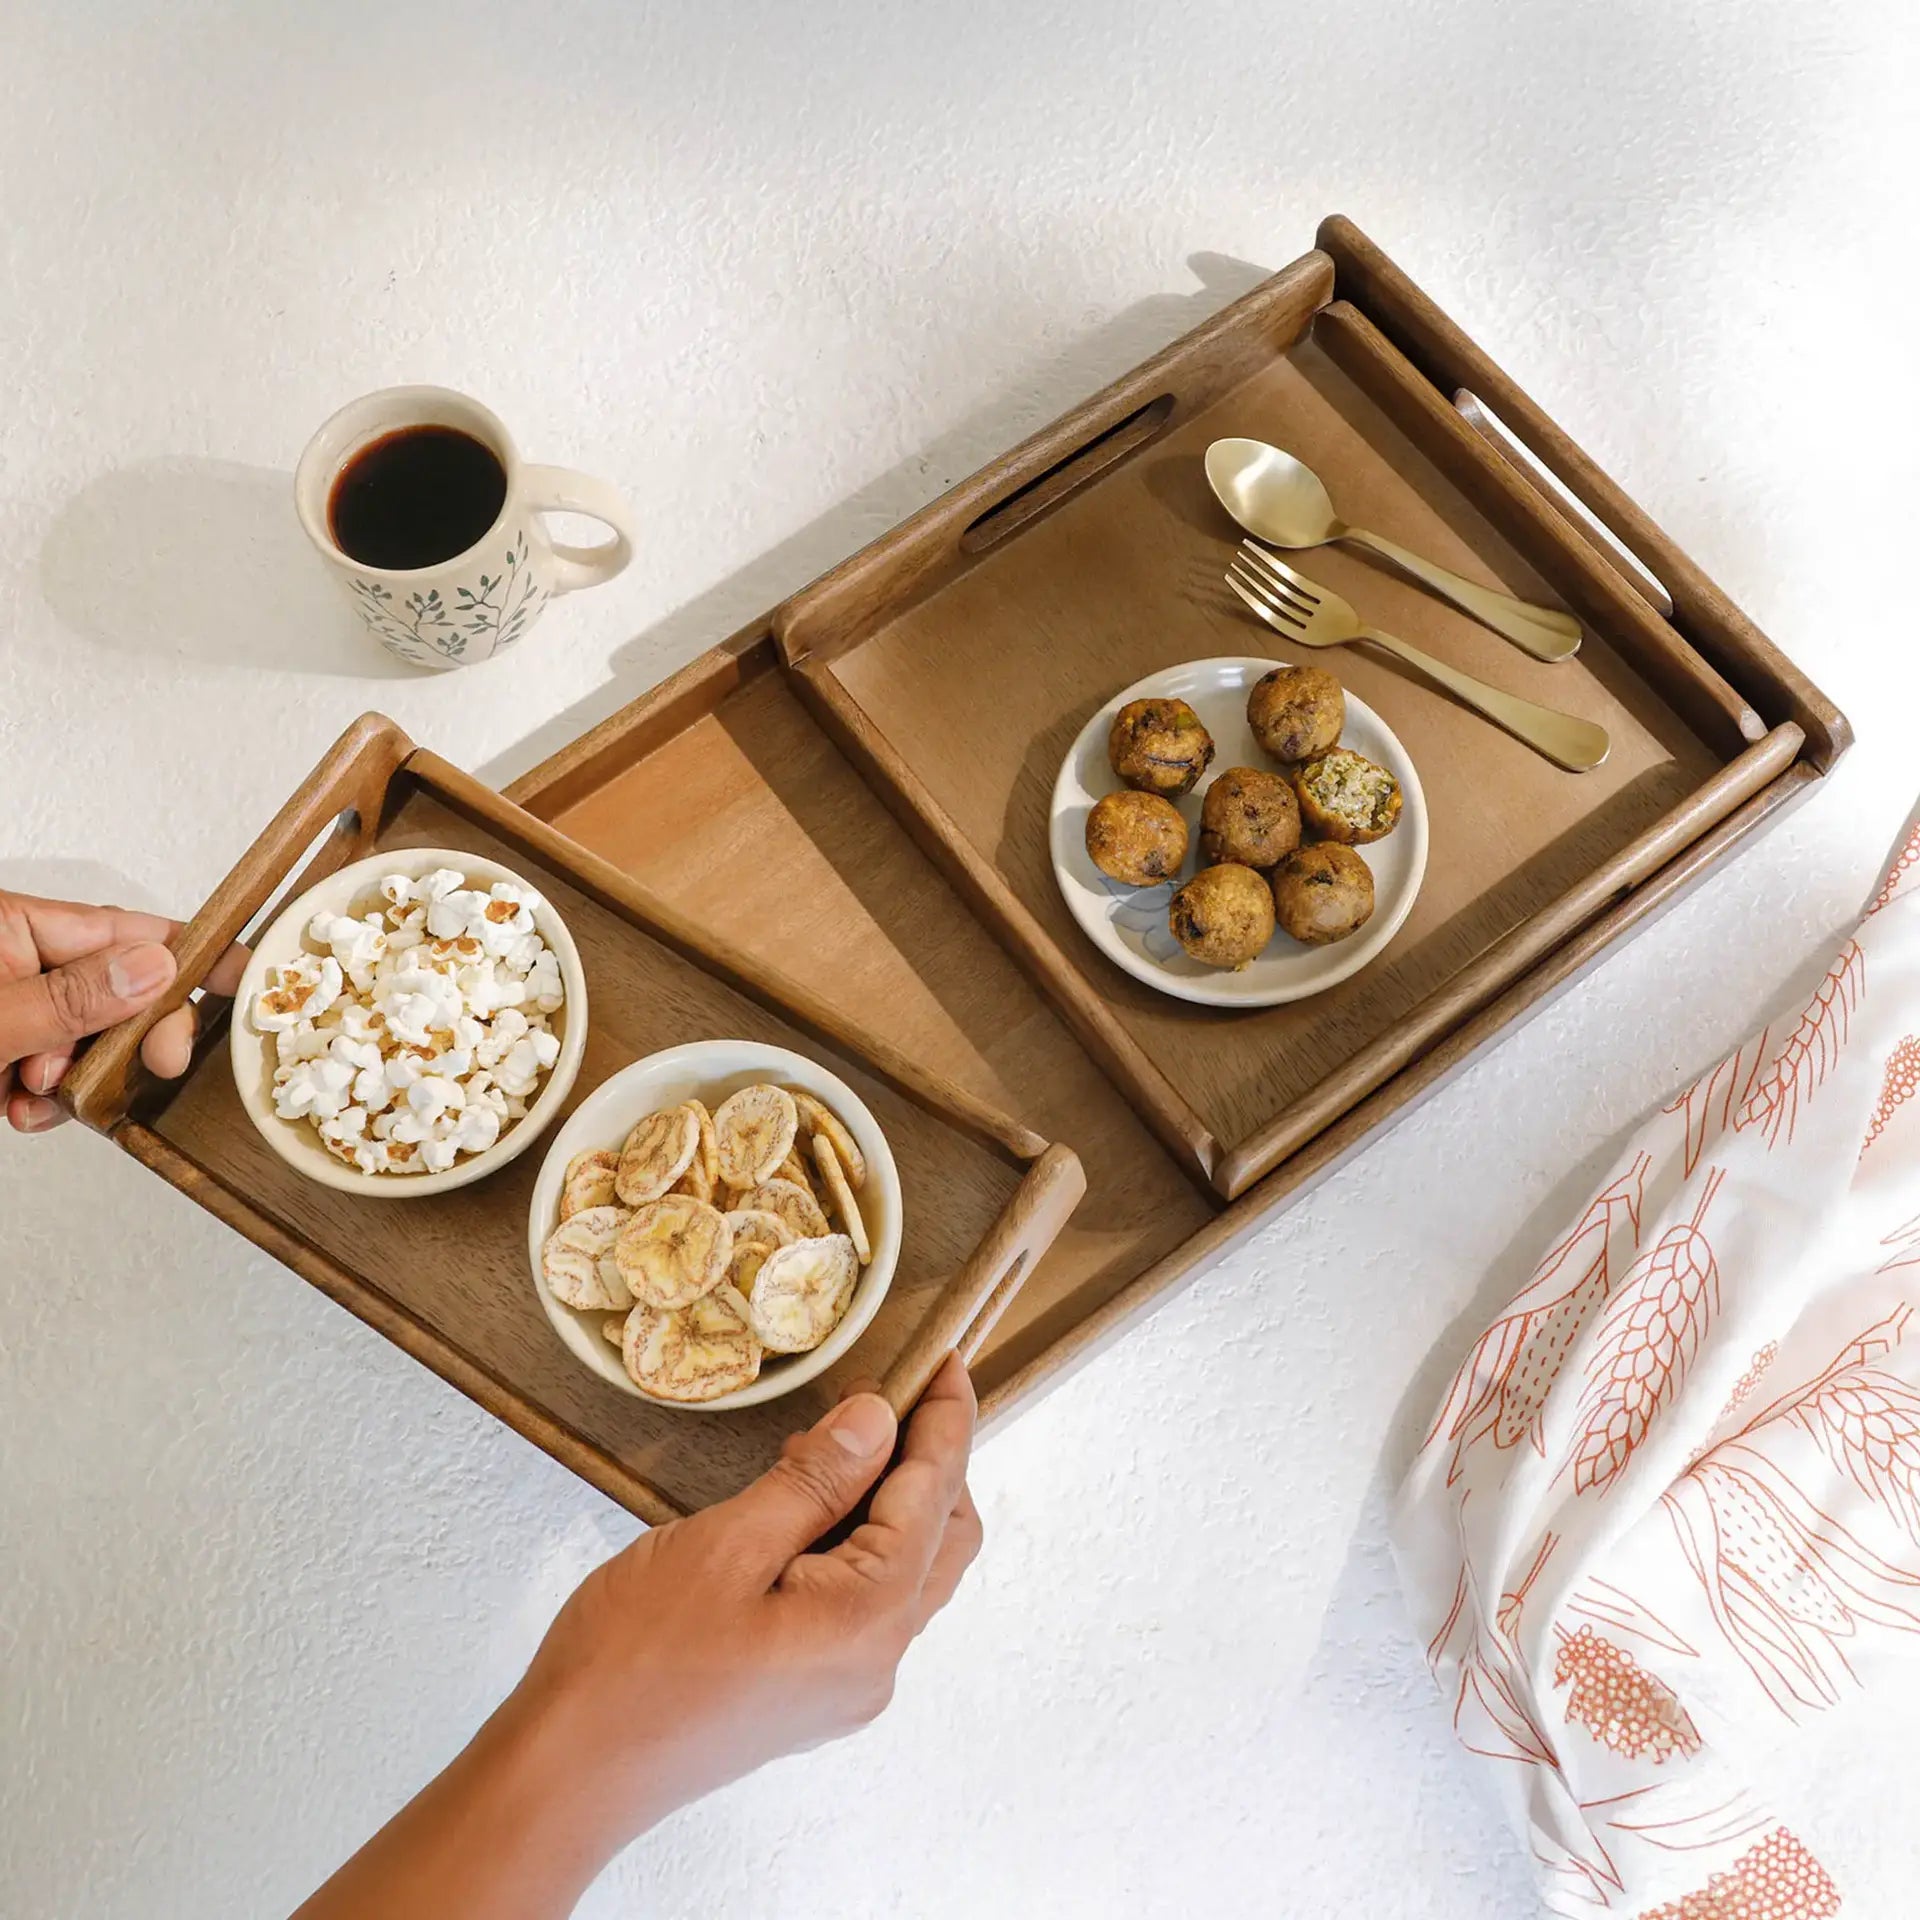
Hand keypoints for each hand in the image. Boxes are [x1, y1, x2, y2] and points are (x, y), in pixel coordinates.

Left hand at [0, 891, 245, 1131]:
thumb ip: (70, 997)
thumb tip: (157, 967)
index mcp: (11, 928)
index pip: (123, 932)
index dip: (187, 954)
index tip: (240, 978)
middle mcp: (20, 965)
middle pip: (121, 989)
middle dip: (134, 1034)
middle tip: (160, 1061)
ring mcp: (18, 1014)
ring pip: (94, 1043)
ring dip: (82, 1078)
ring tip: (34, 1091)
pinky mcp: (9, 1059)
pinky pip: (62, 1079)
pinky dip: (52, 1103)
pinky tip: (20, 1108)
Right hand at [293, 1357, 982, 1919]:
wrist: (569, 1773)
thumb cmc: (633, 1658)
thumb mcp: (725, 1544)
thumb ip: (814, 1480)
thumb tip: (878, 1420)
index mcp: (868, 1619)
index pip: (937, 1495)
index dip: (945, 1419)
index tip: (945, 1359)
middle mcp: (878, 1662)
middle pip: (943, 1538)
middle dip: (932, 1459)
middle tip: (892, 1393)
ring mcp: (848, 1687)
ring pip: (908, 1572)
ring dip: (892, 1501)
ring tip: (830, 1443)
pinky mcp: (813, 1695)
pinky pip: (867, 1603)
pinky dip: (858, 1543)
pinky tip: (802, 1509)